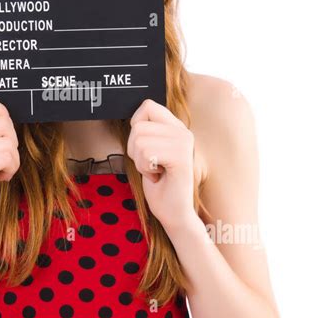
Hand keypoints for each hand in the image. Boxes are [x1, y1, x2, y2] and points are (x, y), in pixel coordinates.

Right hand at [0, 92, 19, 231]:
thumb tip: (9, 114)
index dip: (0, 111)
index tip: (3, 132)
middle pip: (4, 122)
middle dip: (12, 142)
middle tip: (2, 159)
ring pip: (8, 142)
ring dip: (13, 159)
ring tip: (1, 170)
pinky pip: (7, 157)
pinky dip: (11, 169)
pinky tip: (0, 178)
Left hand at [127, 98, 195, 231]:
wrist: (174, 212)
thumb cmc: (159, 184)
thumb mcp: (149, 151)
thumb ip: (147, 132)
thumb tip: (134, 120)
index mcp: (176, 127)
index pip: (147, 105)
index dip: (136, 126)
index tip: (145, 146)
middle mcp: (183, 131)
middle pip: (138, 126)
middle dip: (135, 149)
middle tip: (151, 164)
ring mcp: (184, 143)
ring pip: (140, 140)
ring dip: (140, 161)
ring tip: (155, 170)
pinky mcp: (181, 158)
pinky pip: (146, 154)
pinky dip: (145, 169)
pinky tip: (158, 176)